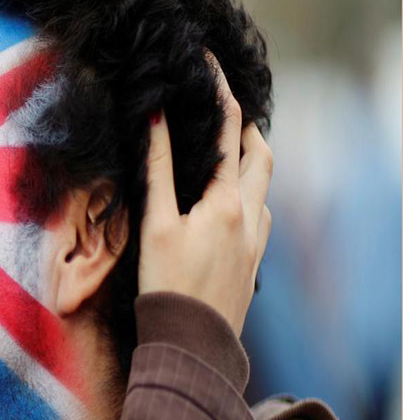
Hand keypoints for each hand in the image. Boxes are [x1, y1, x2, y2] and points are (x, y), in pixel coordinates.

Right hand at [139, 56, 272, 335]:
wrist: (191, 344)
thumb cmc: (166, 286)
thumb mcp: (155, 225)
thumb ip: (158, 172)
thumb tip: (156, 120)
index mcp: (227, 203)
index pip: (230, 134)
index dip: (221, 97)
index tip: (210, 74)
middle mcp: (250, 218)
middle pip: (262, 157)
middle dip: (248, 131)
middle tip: (226, 118)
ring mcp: (255, 243)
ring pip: (263, 189)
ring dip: (250, 166)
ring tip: (225, 160)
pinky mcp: (251, 264)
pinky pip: (259, 218)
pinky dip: (248, 199)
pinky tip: (228, 210)